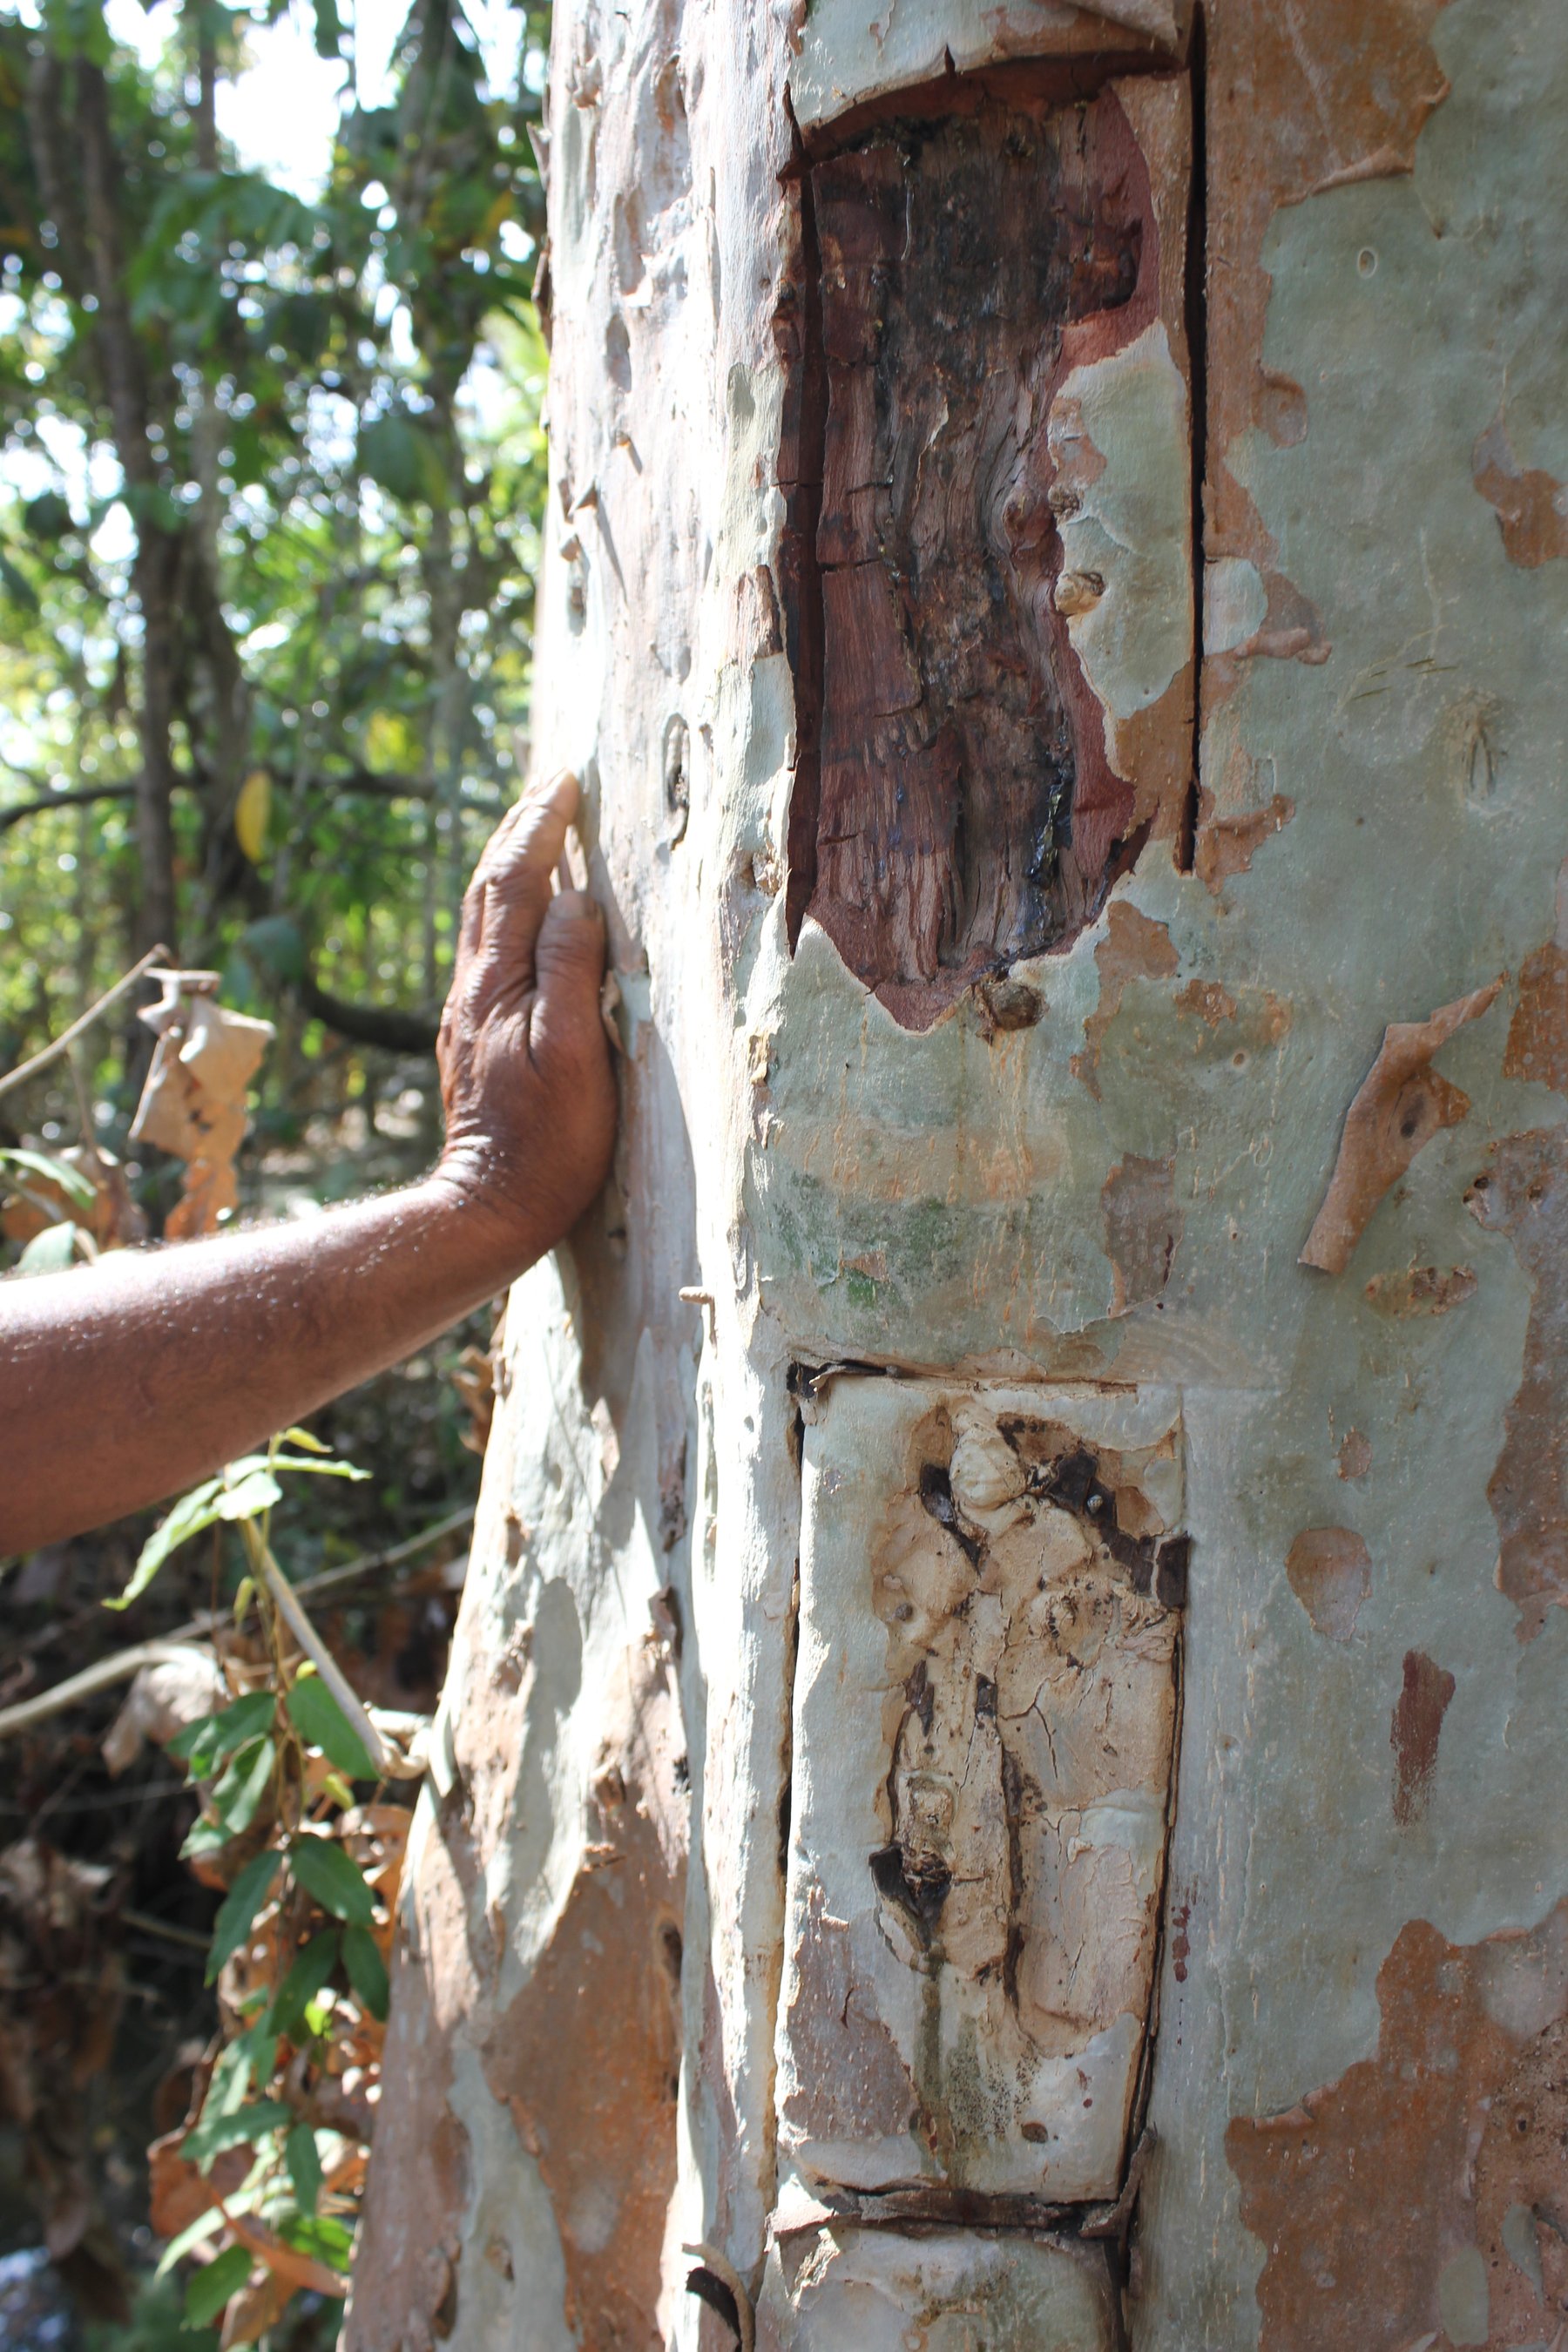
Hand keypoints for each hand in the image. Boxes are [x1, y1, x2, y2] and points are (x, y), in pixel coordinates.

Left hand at [432, 773, 615, 1263]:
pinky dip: (506, 910)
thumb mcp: (574, 1053)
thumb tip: (576, 899)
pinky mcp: (473, 1040)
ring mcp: (467, 1015)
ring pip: (481, 918)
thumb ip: (570, 969)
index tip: (565, 782)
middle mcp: (472, 989)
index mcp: (497, 983)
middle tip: (549, 789)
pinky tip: (523, 918)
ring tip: (535, 834)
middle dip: (518, 832)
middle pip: (487, 888)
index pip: (516, 882)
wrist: (488, 1207)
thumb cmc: (549, 1141)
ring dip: (508, 866)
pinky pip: (487, 950)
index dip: (541, 827)